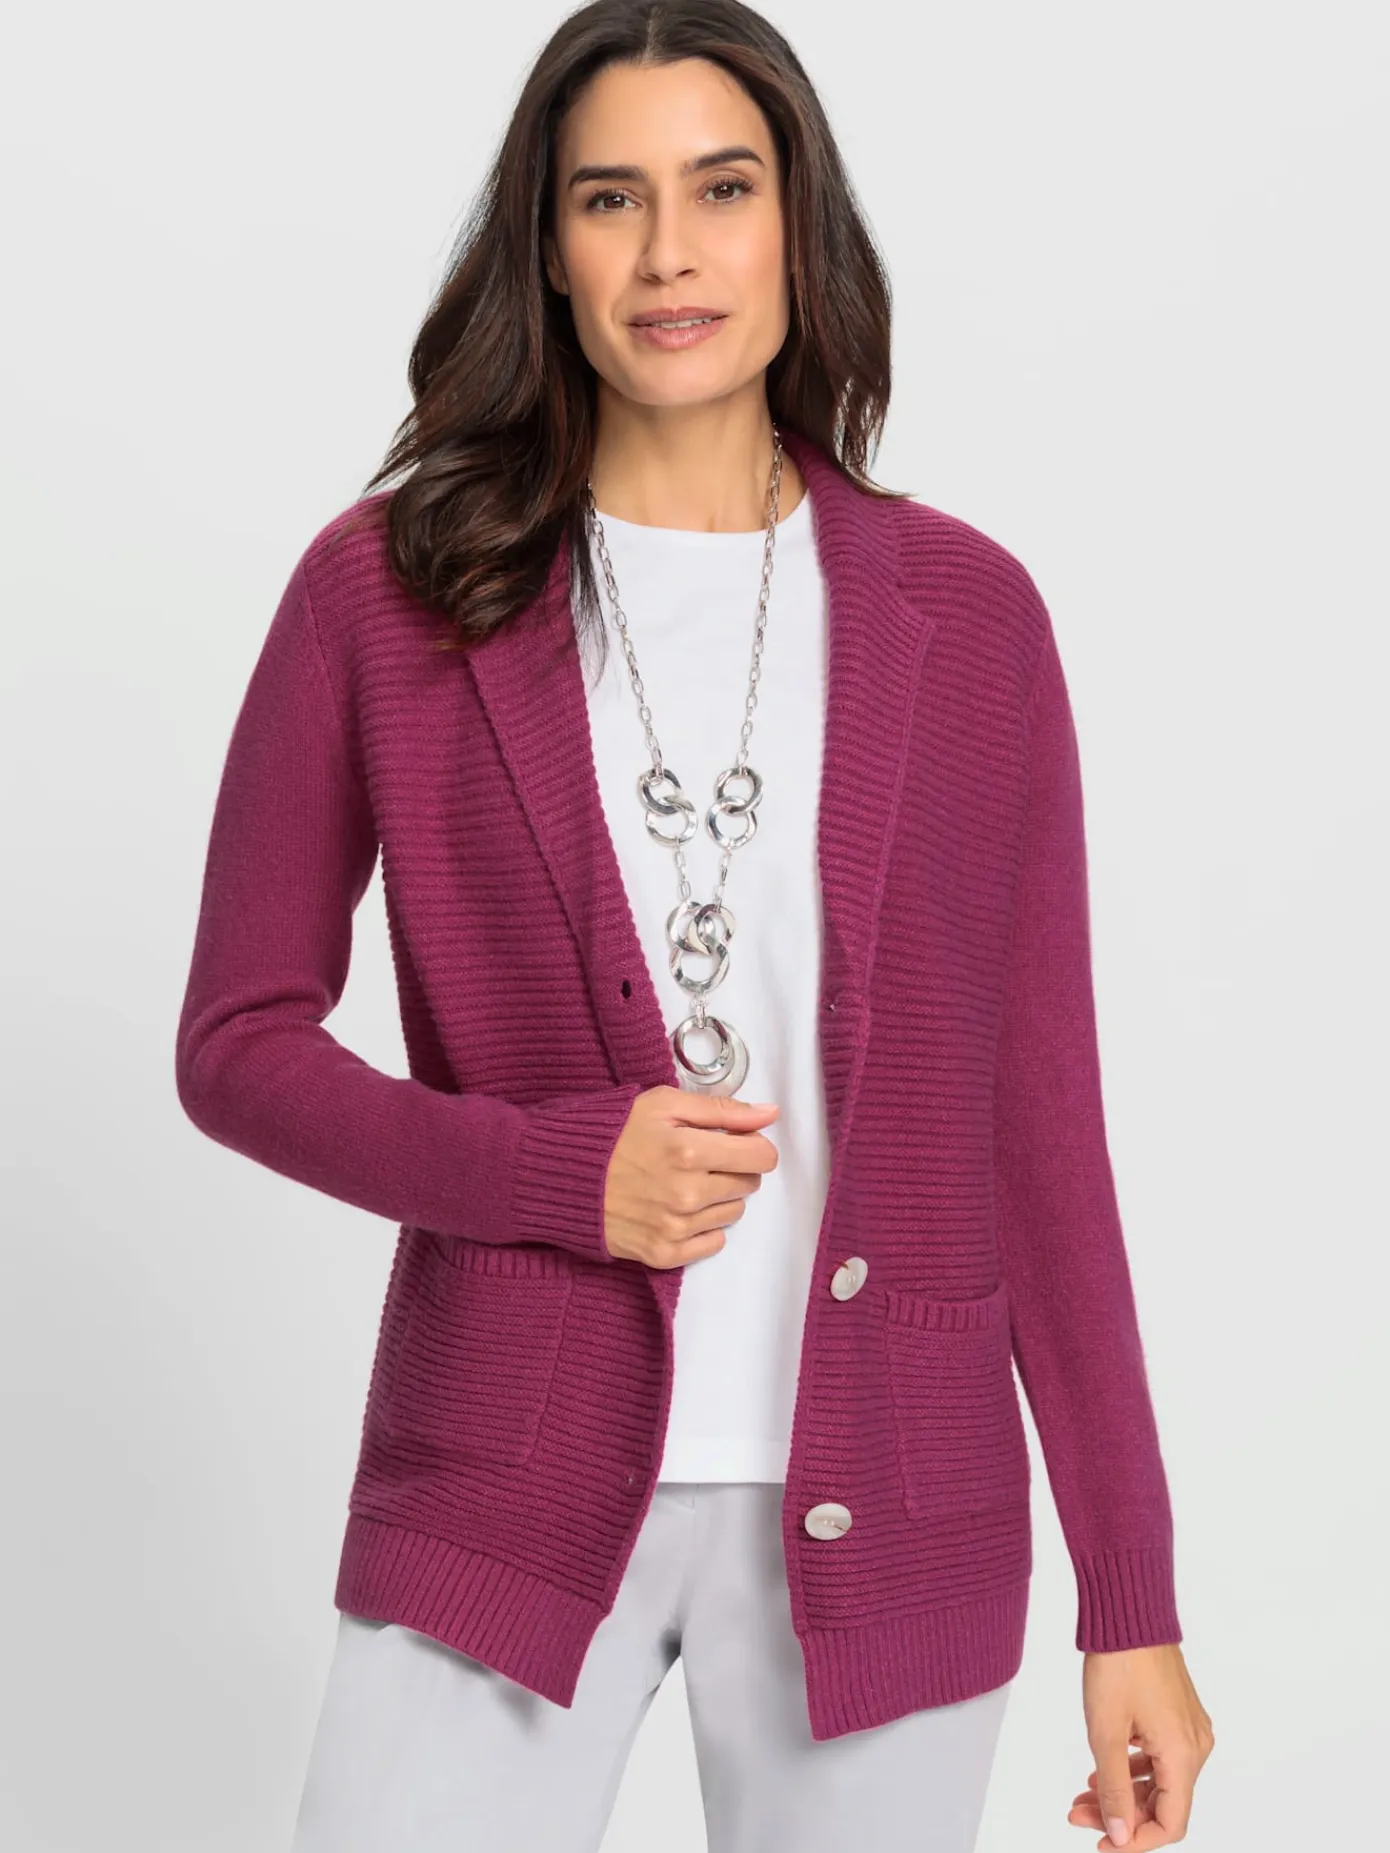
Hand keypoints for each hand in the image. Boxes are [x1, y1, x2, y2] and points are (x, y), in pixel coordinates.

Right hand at [602, 1085, 779, 1266]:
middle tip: (700, 1157)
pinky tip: (677, 1208)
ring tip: (684, 1181)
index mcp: (691, 1151)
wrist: (558, 1176)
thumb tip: (770, 1114)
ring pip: (733, 1213)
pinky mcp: (662, 1253)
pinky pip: (712, 1243)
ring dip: (719, 1196)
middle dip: (733, 1167)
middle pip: (749, 1184)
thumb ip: (721, 1108)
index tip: (735, 1140)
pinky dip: (703, 1227)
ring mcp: (676, 1228)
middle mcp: (689, 1194)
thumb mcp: (662, 1103)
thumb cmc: (609, 1133)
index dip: (752, 1143)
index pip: (762, 1156)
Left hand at [1069, 1644, 1213, 1847]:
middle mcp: (1195, 1746)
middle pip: (1163, 1803)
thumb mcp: (1105, 1733)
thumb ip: (1113, 1789)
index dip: (1136, 1842)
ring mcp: (1188, 1728)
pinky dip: (1131, 1769)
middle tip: (1076, 1814)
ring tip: (1081, 1795)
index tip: (1101, 1843)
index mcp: (1184, 1755)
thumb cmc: (1118, 1662)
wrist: (1128, 1610)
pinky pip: (1159, 1757)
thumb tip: (1120, 1835)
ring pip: (1158, 1780)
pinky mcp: (1177, 1714)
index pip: (1170, 1824)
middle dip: (1120, 1815)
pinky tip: (1101, 1769)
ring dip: (1122, 1793)